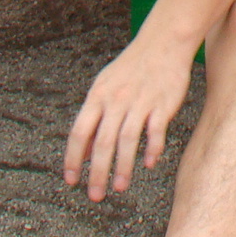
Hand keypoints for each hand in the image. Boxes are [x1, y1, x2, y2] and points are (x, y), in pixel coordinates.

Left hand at [63, 25, 198, 199]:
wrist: (164, 41)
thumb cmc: (131, 67)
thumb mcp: (104, 86)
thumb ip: (92, 118)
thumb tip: (80, 153)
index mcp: (98, 96)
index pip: (79, 132)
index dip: (73, 159)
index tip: (72, 181)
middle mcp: (117, 100)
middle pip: (102, 142)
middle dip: (97, 172)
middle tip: (95, 196)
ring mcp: (140, 102)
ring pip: (127, 140)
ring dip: (122, 167)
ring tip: (119, 188)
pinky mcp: (162, 104)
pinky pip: (155, 131)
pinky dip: (152, 149)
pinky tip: (149, 164)